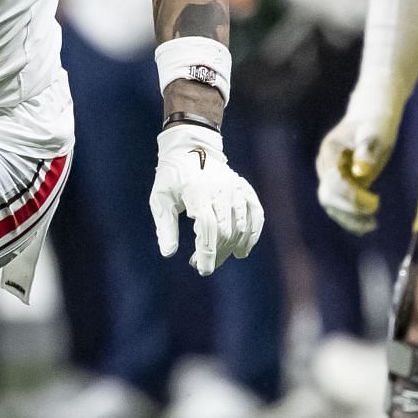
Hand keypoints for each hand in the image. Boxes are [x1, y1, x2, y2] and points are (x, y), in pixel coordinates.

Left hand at [150, 122, 264, 274]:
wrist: (190, 147)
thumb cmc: (172, 176)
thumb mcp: (160, 199)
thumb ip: (165, 227)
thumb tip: (168, 253)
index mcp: (198, 191)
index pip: (208, 227)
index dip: (207, 252)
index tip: (203, 269)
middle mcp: (220, 189)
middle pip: (225, 230)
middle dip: (215, 253)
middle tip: (200, 264)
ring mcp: (236, 187)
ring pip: (241, 226)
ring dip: (231, 248)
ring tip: (217, 258)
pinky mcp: (244, 188)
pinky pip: (256, 213)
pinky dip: (253, 234)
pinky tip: (243, 250)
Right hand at [316, 104, 396, 235]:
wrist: (371, 116)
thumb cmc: (376, 122)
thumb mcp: (375, 133)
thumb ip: (367, 150)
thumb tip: (361, 172)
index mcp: (330, 151)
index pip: (333, 181)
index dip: (351, 196)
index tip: (375, 201)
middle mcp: (325, 166)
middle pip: (328, 196)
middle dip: (350, 209)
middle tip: (375, 210)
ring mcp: (330, 175)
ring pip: (331, 205)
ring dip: (350, 218)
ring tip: (372, 225)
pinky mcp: (339, 183)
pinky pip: (340, 206)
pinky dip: (352, 217)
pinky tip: (368, 225)